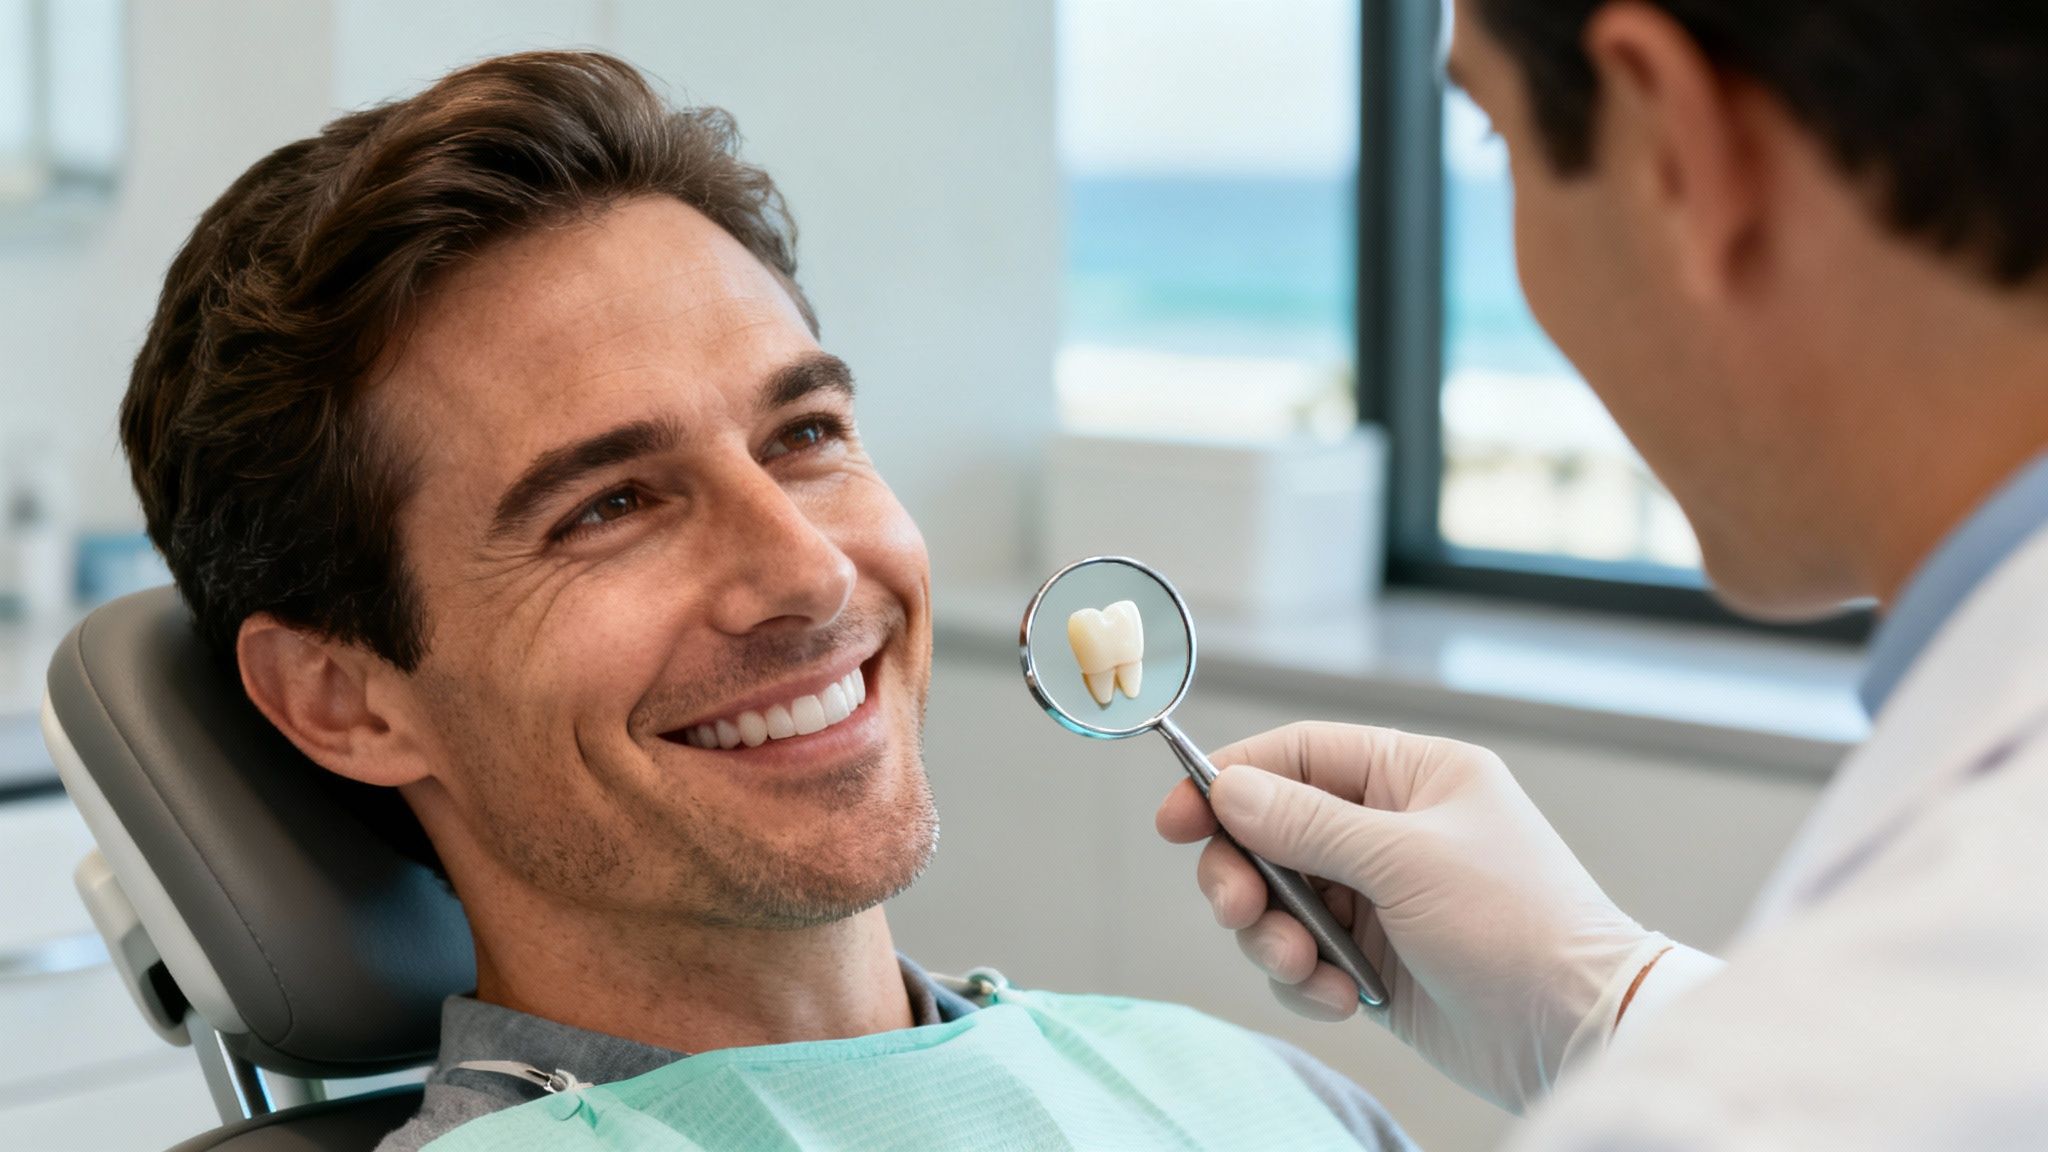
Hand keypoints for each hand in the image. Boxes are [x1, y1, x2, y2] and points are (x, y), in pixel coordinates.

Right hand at [1156, 722, 1675, 1112]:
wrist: (1572, 1031)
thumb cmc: (1516, 925)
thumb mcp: (1406, 860)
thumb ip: (1308, 823)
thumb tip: (1228, 789)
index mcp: (1413, 776)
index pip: (1298, 755)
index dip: (1230, 780)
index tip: (1175, 819)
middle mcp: (1391, 829)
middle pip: (1271, 831)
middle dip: (1245, 874)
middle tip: (1237, 909)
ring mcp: (1380, 896)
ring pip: (1278, 900)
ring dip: (1274, 936)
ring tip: (1303, 967)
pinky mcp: (1372, 959)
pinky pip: (1301, 956)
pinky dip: (1305, 979)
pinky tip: (1340, 996)